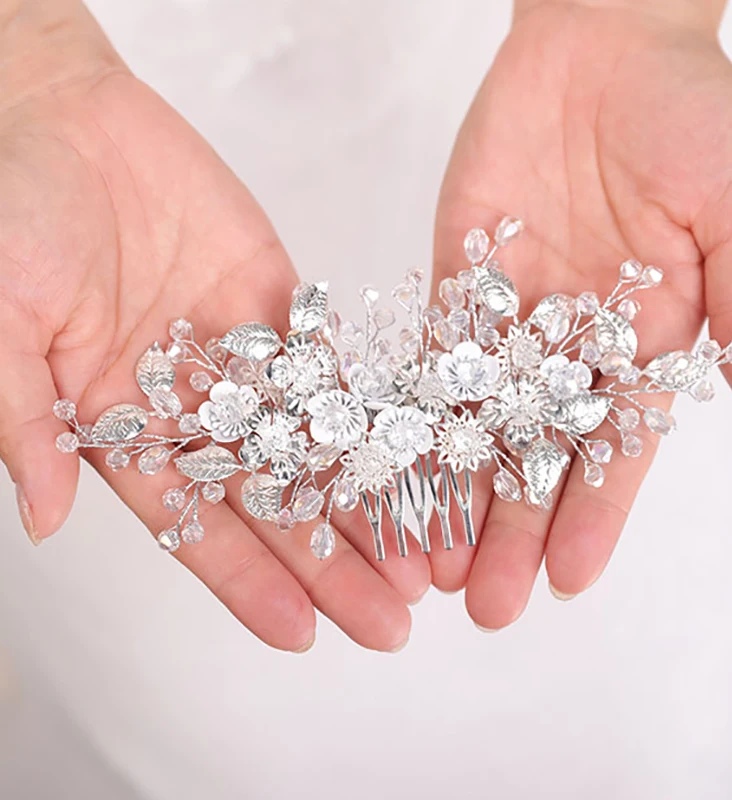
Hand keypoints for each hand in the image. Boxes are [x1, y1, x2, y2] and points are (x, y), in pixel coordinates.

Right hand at [0, 2, 427, 651]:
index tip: (301, 634)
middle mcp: (192, 407)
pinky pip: (333, 366)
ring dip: (369, 502)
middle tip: (391, 619)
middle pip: (273, 503)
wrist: (65, 123)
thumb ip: (23, 419)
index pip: (194, 528)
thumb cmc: (14, 215)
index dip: (247, 583)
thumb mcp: (3, 322)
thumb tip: (42, 517)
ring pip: (317, 446)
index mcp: (123, 427)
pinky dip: (376, 411)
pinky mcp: (278, 306)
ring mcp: (242, 359)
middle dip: (329, 562)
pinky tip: (422, 455)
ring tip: (425, 556)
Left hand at [429, 0, 731, 626]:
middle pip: (538, 456)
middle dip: (515, 530)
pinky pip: (431, 362)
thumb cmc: (687, 112)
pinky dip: (412, 419)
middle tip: (487, 605)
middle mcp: (572, 346)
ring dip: (455, 496)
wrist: (601, 44)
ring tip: (430, 567)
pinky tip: (390, 475)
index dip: (595, 513)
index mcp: (643, 340)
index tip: (571, 578)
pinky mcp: (458, 285)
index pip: (616, 447)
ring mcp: (510, 321)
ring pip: (477, 427)